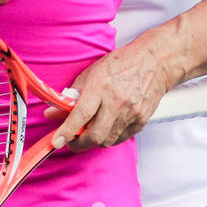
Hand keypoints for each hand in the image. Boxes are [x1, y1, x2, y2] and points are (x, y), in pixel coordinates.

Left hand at [44, 40, 173, 150]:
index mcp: (101, 86)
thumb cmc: (120, 65)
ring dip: (95, 141)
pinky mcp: (142, 120)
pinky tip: (108, 126)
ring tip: (90, 131)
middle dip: (79, 144)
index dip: (67, 131)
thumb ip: (72, 96)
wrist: (154, 61)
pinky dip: (110, 137)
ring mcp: (131, 112)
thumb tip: (52, 115)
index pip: (81, 114)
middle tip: (71, 141)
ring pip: (107, 141)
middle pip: (95, 135)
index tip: (56, 141)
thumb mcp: (92, 73)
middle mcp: (117, 101)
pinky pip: (121, 138)